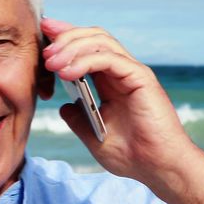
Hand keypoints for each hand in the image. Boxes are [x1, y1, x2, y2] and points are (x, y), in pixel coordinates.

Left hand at [40, 17, 199, 192]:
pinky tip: (67, 73)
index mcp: (112, 83)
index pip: (88, 49)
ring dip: (72, 47)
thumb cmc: (133, 156)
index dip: (66, 38)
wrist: (159, 169)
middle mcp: (122, 73)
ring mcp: (132, 73)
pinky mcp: (141, 78)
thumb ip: (78, 120)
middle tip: (44, 48)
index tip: (43, 34)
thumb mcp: (93, 138)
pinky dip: (85, 61)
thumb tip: (63, 107)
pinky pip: (110, 59)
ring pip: (101, 42)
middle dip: (65, 36)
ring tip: (51, 62)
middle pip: (93, 38)